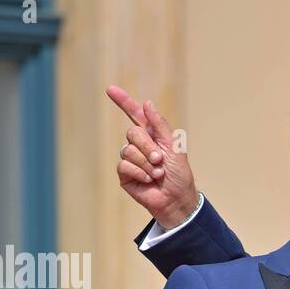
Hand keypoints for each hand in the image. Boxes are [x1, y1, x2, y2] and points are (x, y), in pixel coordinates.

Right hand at [106, 84, 198, 228]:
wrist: (177, 199)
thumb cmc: (179, 174)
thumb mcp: (174, 147)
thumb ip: (160, 125)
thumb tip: (147, 103)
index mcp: (152, 135)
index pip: (135, 114)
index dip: (123, 102)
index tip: (110, 89)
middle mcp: (139, 145)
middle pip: (132, 133)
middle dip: (148, 147)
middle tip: (160, 160)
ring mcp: (131, 159)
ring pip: (128, 150)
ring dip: (146, 163)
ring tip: (157, 173)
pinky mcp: (125, 174)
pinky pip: (124, 165)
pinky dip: (139, 172)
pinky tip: (148, 180)